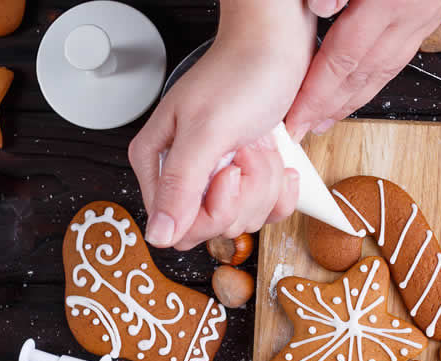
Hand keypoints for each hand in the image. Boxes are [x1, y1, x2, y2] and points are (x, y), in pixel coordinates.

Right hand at [128, 0, 314, 248]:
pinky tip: (280, 161)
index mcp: (158, 164)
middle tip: (245, 150)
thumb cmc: (240, 75)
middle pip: (213, 227)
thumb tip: (158, 234)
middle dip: (244, 192)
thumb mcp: (206, 131)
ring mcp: (219, 179)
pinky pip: (267, 212)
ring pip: (244, 219)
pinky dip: (282, 189)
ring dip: (265, 183)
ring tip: (259, 144)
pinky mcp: (250, 180)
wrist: (277, 47)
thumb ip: (180, 185)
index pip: (178, 228)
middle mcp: (186, 175)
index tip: (229, 173)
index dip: (212, 211)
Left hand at [286, 0, 440, 136]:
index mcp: (389, 0)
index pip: (343, 57)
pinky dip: (379, 73)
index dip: (316, 91)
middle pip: (363, 73)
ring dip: (355, 97)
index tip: (295, 114)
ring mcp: (425, 15)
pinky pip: (402, 52)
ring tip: (330, 115)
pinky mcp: (433, 10)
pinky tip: (365, 79)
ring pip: (386, 67)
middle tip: (305, 129)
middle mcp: (410, 14)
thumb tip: (321, 6)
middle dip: (331, 106)